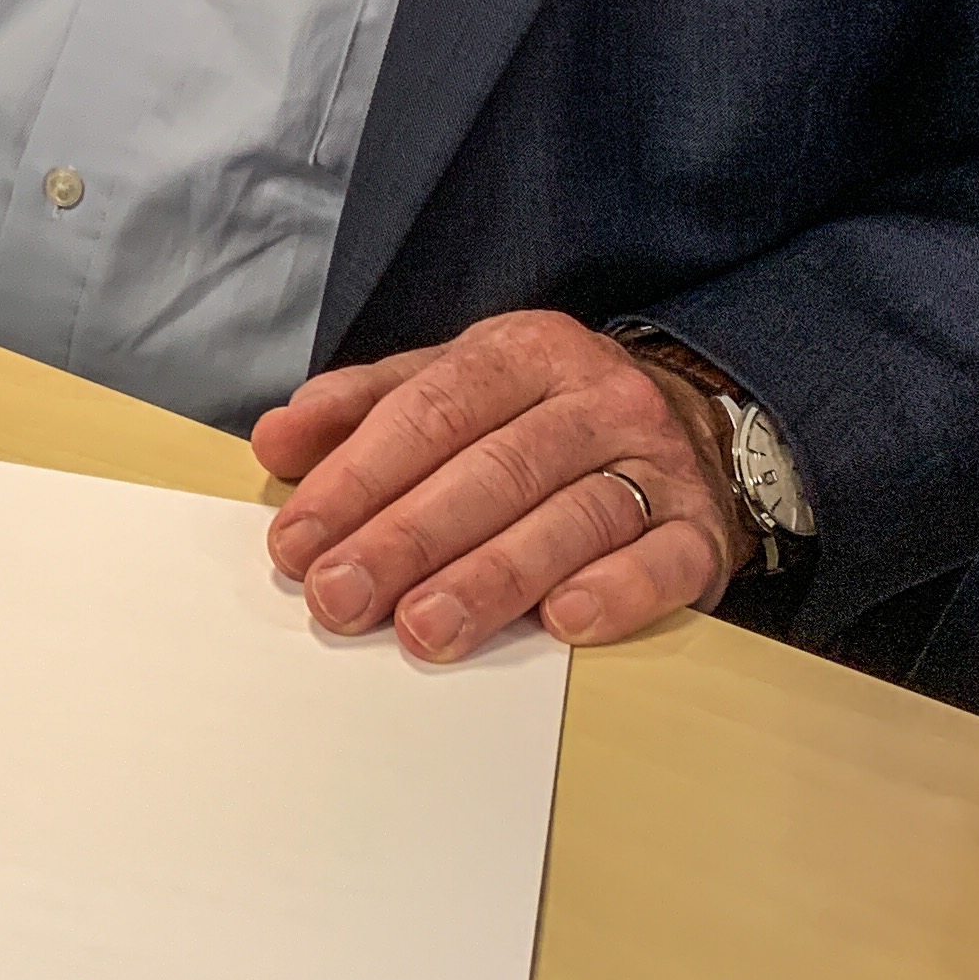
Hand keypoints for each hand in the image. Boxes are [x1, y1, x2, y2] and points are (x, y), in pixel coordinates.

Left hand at [253, 309, 752, 660]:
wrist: (698, 425)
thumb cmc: (546, 417)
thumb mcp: (456, 387)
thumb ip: (364, 410)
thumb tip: (276, 441)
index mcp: (526, 351)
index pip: (432, 410)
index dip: (359, 477)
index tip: (298, 541)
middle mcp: (596, 398)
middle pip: (493, 469)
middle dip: (406, 539)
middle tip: (341, 596)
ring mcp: (657, 464)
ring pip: (569, 518)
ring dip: (490, 579)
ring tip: (423, 628)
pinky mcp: (702, 531)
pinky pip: (661, 561)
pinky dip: (615, 593)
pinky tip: (563, 623)